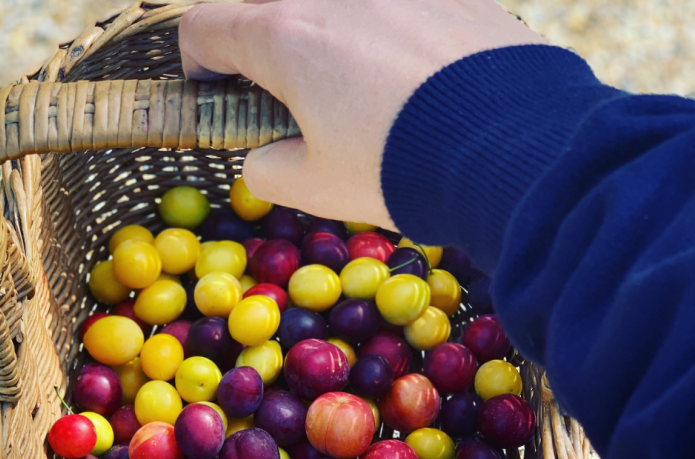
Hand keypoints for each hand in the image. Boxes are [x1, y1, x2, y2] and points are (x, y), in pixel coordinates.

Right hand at [180, 0, 544, 229]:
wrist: (511, 148)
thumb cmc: (399, 168)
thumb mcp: (314, 188)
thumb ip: (265, 169)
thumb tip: (264, 156)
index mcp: (285, 36)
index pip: (205, 27)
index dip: (200, 66)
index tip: (217, 95)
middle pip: (265, 7)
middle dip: (258, 51)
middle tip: (285, 102)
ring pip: (330, 8)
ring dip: (322, 41)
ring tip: (356, 95)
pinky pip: (388, 7)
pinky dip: (378, 34)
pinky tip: (408, 82)